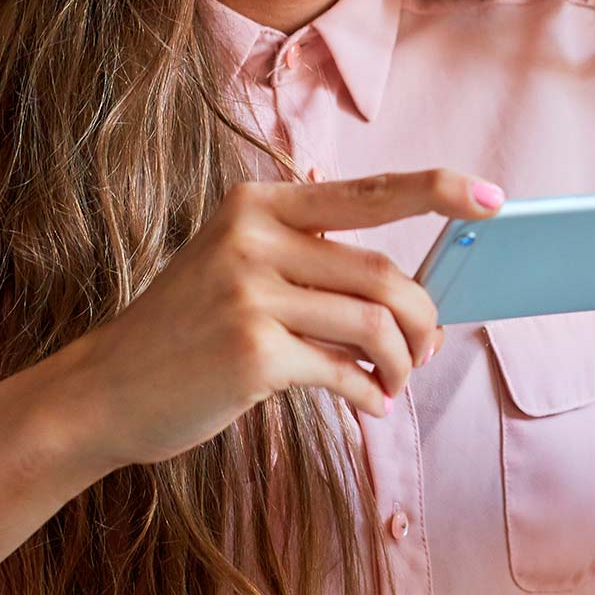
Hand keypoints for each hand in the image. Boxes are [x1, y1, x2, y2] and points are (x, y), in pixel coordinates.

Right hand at [57, 169, 503, 469]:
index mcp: (256, 205)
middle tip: (423, 352)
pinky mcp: (251, 353)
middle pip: (383, 273)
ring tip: (395, 382)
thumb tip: (414, 297)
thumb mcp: (235, 267)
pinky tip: (369, 405)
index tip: (491, 199)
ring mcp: (249, 294)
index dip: (438, 189)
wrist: (103, 390)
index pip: (368, 191)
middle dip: (422, 320)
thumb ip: (310, 262)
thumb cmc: (186, 332)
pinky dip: (370, 394)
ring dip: (400, 362)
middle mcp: (252, 239)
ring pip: (374, 324)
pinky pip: (345, 373)